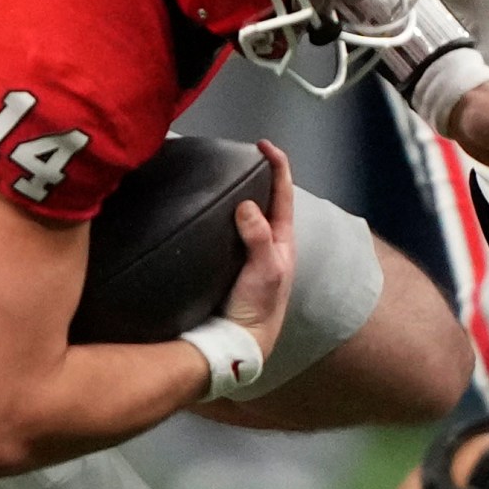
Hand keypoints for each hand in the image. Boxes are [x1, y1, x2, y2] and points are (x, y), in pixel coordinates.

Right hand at [222, 141, 297, 358]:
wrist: (237, 343)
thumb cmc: (258, 309)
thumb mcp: (266, 271)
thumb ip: (259, 237)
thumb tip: (246, 204)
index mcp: (281, 241)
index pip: (283, 195)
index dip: (277, 167)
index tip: (263, 145)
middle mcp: (266, 244)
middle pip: (263, 201)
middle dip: (255, 176)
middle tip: (238, 156)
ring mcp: (247, 254)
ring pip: (245, 216)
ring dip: (237, 195)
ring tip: (220, 176)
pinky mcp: (226, 264)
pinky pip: (225, 232)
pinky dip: (219, 215)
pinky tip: (205, 210)